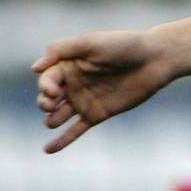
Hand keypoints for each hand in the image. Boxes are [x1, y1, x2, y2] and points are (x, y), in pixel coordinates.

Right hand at [32, 29, 176, 153]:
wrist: (156, 59)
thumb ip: (63, 49)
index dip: (45, 86)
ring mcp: (84, 100)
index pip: (46, 79)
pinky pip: (75, 130)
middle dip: (43, 103)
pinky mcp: (97, 114)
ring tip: (53, 120)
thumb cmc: (125, 45)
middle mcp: (73, 83)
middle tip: (51, 103)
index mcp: (69, 65)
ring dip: (51, 120)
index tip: (53, 90)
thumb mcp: (92, 41)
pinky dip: (61, 140)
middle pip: (47, 99)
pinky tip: (48, 149)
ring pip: (57, 115)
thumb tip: (34, 68)